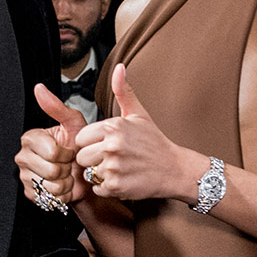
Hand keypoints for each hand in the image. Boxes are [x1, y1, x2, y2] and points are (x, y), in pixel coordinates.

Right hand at [16, 82, 91, 206]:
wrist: (83, 173)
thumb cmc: (79, 147)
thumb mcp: (73, 123)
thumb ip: (57, 107)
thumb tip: (39, 88)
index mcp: (31, 138)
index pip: (52, 152)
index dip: (66, 153)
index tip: (68, 150)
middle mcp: (24, 157)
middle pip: (51, 170)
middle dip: (67, 169)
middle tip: (67, 164)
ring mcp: (25, 176)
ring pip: (51, 186)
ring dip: (66, 183)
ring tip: (65, 174)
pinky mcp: (30, 193)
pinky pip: (51, 198)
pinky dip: (62, 195)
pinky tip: (62, 186)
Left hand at [74, 64, 199, 202]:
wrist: (174, 169)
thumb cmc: (154, 142)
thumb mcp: (139, 114)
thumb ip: (123, 91)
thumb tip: (119, 68)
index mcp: (113, 127)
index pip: (81, 138)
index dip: (92, 143)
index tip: (105, 144)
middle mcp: (112, 146)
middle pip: (81, 157)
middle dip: (93, 159)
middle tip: (112, 158)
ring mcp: (114, 167)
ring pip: (89, 173)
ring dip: (100, 174)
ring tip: (118, 168)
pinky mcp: (117, 186)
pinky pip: (97, 188)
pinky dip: (107, 188)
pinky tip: (122, 179)